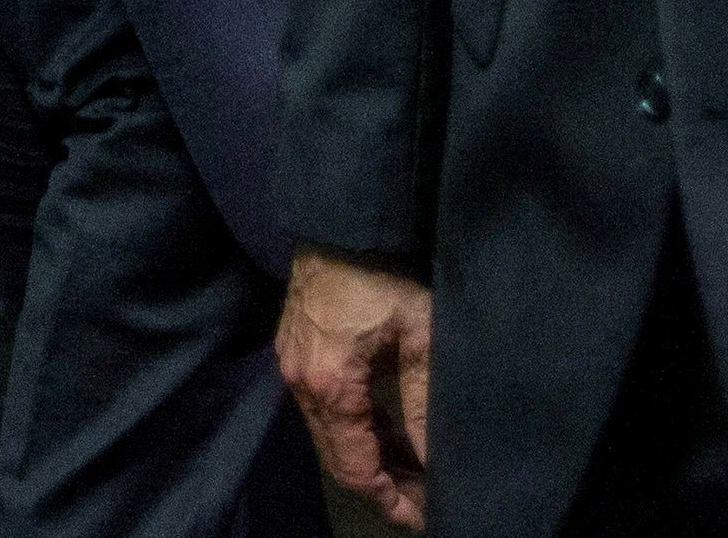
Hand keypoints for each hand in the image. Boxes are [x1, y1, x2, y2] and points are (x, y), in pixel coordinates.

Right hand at [279, 246, 432, 528]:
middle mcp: (302, 384)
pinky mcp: (294, 350)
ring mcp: (293, 366)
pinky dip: (353, 425)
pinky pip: (323, 406)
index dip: (388, 499)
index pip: (356, 468)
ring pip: (329, 433)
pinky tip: (385, 428)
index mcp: (331, 387)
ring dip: (368, 455)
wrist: (341, 219)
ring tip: (412, 467)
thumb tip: (434, 459)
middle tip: (422, 497)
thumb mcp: (419, 337)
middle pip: (338, 458)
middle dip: (381, 484)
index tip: (422, 515)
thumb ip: (423, 403)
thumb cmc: (385, 273)